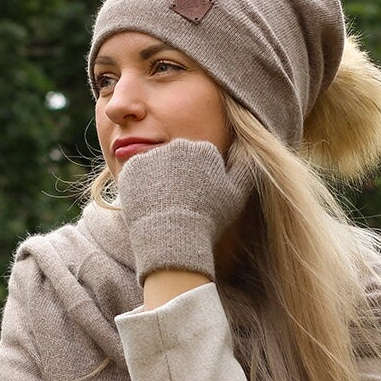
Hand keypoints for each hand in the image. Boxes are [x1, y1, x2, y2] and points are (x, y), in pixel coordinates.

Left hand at [116, 139, 254, 283]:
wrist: (172, 235)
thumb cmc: (208, 219)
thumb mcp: (237, 195)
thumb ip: (246, 169)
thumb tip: (248, 150)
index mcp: (204, 148)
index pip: (200, 159)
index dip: (198, 180)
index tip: (197, 198)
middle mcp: (178, 145)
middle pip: (177, 158)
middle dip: (177, 175)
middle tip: (179, 203)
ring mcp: (153, 154)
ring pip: (156, 164)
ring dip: (159, 180)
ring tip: (163, 205)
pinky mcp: (132, 166)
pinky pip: (137, 172)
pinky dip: (141, 185)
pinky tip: (149, 202)